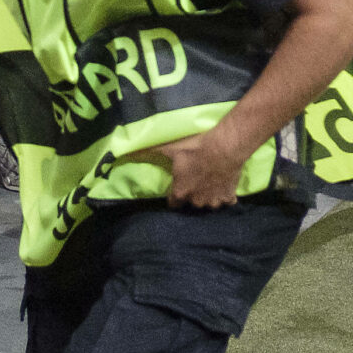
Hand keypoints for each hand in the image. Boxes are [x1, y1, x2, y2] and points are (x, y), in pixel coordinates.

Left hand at [126, 124, 250, 208]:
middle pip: (191, 204)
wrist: (224, 148)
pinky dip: (226, 197)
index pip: (173, 204)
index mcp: (180, 193)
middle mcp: (196, 202)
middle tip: (195, 182)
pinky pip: (227, 202)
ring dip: (208, 197)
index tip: (177, 189)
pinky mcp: (229, 197)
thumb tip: (123, 152)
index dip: (174, 196)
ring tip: (210, 184)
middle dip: (192, 196)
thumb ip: (148, 151)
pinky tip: (225, 187)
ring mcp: (213, 201)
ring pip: (209, 204)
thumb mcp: (170, 148)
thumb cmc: (195, 149)